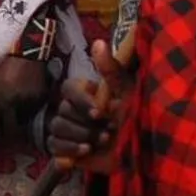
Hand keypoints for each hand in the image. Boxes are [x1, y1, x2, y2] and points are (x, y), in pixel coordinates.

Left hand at [0, 56, 50, 139]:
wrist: (24, 50)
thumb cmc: (1, 67)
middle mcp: (9, 104)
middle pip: (11, 133)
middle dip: (9, 137)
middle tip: (9, 136)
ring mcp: (26, 102)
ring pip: (24, 124)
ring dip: (21, 123)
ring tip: (18, 117)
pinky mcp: (40, 98)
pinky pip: (36, 112)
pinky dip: (31, 112)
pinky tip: (28, 104)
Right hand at [48, 40, 129, 173]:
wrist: (141, 154)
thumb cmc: (137, 120)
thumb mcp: (127, 93)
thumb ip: (111, 69)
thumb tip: (98, 41)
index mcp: (86, 94)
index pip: (68, 89)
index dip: (81, 102)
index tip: (99, 113)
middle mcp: (74, 109)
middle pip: (61, 111)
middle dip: (85, 124)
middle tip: (108, 131)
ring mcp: (69, 130)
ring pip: (57, 128)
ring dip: (80, 136)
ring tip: (102, 142)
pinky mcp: (66, 151)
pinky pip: (54, 147)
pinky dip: (68, 150)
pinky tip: (86, 152)